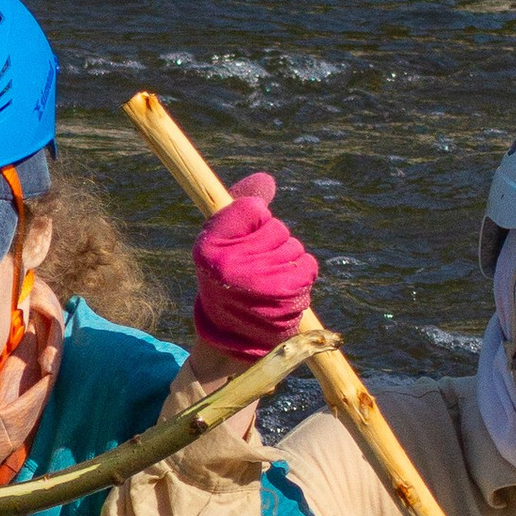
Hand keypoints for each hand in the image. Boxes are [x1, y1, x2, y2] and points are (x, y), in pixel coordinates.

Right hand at [190, 172, 317, 356]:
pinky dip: (301, 274)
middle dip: (273, 242)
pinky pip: (308, 265)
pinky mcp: (285, 294)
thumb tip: (266, 180)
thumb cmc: (226, 279)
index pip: (252, 209)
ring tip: (268, 280)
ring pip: (294, 246)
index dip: (255, 221)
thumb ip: (242, 208)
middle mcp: (230, 263)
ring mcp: (259, 280)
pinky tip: (284, 288)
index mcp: (208, 247)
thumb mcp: (222, 242)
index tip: (244, 241)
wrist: (231, 335)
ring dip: (287, 260)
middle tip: (255, 266)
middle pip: (277, 227)